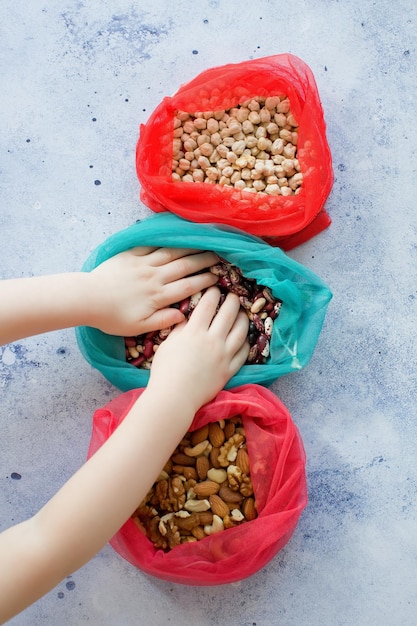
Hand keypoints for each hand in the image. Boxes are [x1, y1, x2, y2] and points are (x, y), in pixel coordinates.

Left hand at [86, 247, 218, 335]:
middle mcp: (154, 277)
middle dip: (203, 260)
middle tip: (218, 256)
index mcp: (158, 296)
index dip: (204, 281)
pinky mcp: (130, 255)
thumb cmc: (112, 318)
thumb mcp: (138, 326)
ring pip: (171, 253)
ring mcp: (143, 263)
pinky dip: (166, 241)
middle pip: (184, 266)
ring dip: (189, 248)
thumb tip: (184, 316)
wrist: (87, 299)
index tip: (217, 278)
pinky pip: (152, 245)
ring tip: (203, 243)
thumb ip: (162, 321)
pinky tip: (176, 237)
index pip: (187, 287)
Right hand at [147, 286, 249, 411]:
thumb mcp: (168, 343)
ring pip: (241, 331)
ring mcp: (224, 355)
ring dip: (242, 318)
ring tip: (242, 313)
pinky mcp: (229, 369)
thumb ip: (180, 328)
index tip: (214, 288)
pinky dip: (245, 342)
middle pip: (228, 313)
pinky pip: (243, 353)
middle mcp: (213, 340)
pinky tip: (244, 338)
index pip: (208, 304)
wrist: (174, 397)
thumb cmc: (165, 370)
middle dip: (232, 300)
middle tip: (233, 295)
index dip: (212, 293)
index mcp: (195, 332)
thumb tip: (187, 316)